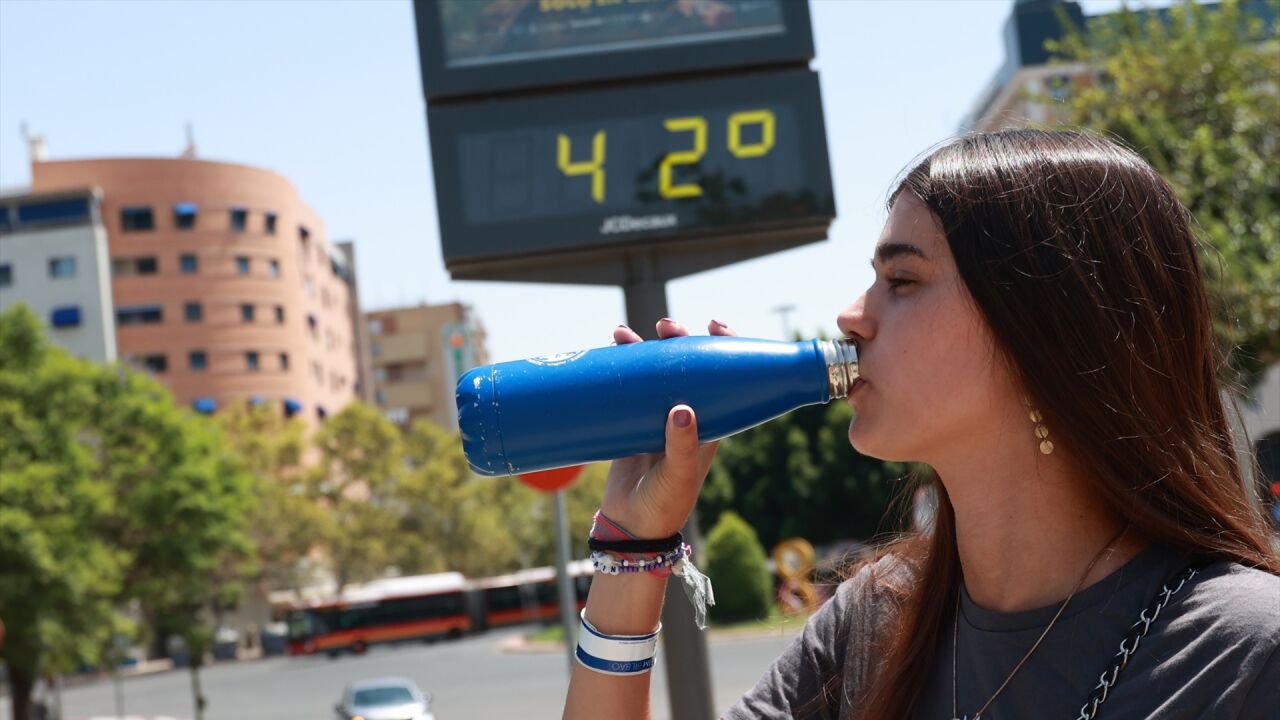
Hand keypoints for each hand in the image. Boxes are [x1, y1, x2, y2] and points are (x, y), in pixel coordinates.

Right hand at [598, 318, 735, 538]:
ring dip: (644, 349)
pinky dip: (621, 367)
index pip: (725, 376)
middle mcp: (687, 416)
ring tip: (625, 334)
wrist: (630, 528)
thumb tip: (683, 408)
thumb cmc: (665, 505)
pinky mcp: (631, 422)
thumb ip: (682, 446)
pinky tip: (610, 349)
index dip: (725, 347)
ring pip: (656, 372)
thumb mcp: (678, 476)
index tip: (715, 326)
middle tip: (665, 327)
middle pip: (688, 366)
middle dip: (678, 341)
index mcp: (711, 423)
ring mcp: (657, 417)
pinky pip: (628, 387)